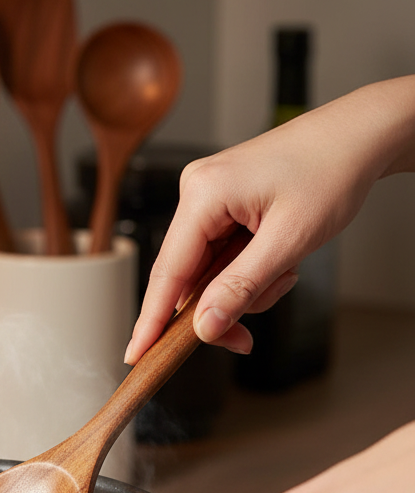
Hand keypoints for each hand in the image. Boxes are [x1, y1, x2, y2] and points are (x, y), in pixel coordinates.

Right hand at [124, 77, 414, 364]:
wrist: (357, 137)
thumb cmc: (330, 173)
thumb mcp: (288, 241)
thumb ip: (241, 287)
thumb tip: (204, 327)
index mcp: (203, 194)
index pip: (167, 271)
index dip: (152, 319)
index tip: (136, 355)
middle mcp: (195, 192)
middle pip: (186, 276)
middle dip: (219, 308)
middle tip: (245, 340)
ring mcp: (208, 196)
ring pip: (207, 270)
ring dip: (243, 288)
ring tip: (286, 274)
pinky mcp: (222, 203)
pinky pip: (221, 254)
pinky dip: (248, 271)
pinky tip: (279, 262)